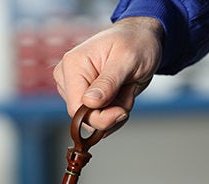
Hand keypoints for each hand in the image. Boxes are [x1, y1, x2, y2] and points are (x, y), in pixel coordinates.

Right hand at [53, 16, 163, 132]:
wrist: (141, 39)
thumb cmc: (136, 43)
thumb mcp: (127, 59)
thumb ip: (109, 82)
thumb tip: (89, 102)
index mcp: (72, 65)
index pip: (76, 108)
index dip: (100, 117)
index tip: (123, 112)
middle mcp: (67, 78)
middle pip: (83, 117)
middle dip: (111, 112)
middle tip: (127, 92)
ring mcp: (74, 89)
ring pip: (92, 120)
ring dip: (115, 111)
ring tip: (125, 88)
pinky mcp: (83, 97)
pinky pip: (97, 118)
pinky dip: (114, 112)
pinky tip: (121, 94)